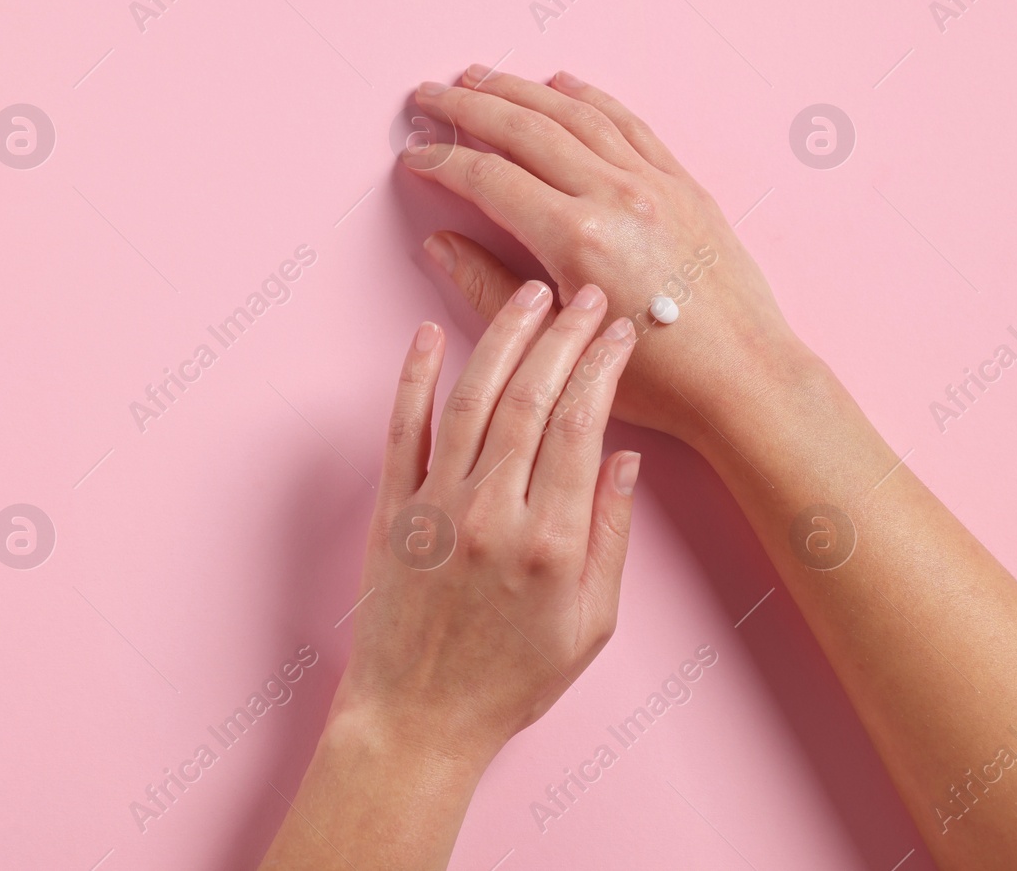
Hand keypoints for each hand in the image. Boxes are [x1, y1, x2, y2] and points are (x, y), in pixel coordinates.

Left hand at [330, 279, 639, 767]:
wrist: (418, 721)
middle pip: (534, 399)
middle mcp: (493, 515)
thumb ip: (611, 538)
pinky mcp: (392, 511)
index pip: (583, 426)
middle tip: (585, 296)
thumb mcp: (591, 625)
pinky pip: (403, 430)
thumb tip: (624, 459)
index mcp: (552, 543)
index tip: (618, 332)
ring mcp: (436, 508)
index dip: (603, 367)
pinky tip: (428, 333)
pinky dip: (413, 377)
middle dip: (564, 335)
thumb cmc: (511, 680)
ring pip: (473, 399)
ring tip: (530, 294)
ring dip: (503, 337)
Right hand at [402, 67, 806, 441]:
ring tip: (480, 75)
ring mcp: (655, 184)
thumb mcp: (560, 349)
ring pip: (575, 115)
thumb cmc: (660, 383)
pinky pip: (629, 123)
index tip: (412, 154)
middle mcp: (616, 197)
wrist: (745, 379)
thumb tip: (440, 244)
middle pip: (525, 129)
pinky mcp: (685, 186)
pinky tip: (562, 84)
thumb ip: (491, 290)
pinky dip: (591, 97)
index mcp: (578, 238)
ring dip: (521, 89)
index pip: (489, 179)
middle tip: (429, 93)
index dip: (442, 161)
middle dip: (468, 106)